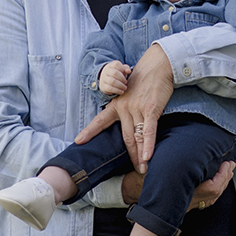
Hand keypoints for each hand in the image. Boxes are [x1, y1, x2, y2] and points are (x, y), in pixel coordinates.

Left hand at [75, 43, 172, 172]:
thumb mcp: (129, 93)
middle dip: (130, 156)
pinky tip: (147, 157)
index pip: (100, 121)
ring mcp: (137, 109)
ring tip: (142, 169)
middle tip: (133, 170)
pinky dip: (148, 145)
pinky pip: (148, 131)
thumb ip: (127, 108)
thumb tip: (129, 123)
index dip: (89, 132)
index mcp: (116, 105)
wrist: (157, 65)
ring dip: (139, 155)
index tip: (78, 141)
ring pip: (136, 137)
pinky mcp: (151, 109)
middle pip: (125, 138)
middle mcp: (124, 108)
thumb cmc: (144, 80)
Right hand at [99, 61, 131, 95]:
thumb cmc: (116, 74)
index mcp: (111, 65)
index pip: (116, 64)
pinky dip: (117, 90)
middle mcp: (106, 71)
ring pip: (112, 81)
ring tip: (125, 87)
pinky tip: (121, 92)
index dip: (123, 69)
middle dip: (122, 78)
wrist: (105, 80)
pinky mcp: (103, 86)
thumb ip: (126, 68)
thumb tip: (128, 71)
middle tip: (125, 82)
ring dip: (120, 85)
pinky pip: (110, 88)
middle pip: (115, 73)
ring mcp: (104, 78)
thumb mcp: (121, 69)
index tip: (126, 73)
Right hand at [121, 160, 234, 206]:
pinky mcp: (187, 205)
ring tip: (228, 170)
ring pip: (213, 197)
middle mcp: (190, 200)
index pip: (212, 187)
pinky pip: (207, 200)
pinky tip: (217, 181)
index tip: (226, 163)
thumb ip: (168, 158)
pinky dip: (216, 190)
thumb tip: (184, 143)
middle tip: (231, 164)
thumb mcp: (154, 168)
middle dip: (226, 177)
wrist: (139, 205)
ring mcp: (190, 205)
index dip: (222, 176)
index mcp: (185, 191)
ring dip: (223, 183)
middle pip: (215, 192)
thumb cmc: (143, 184)